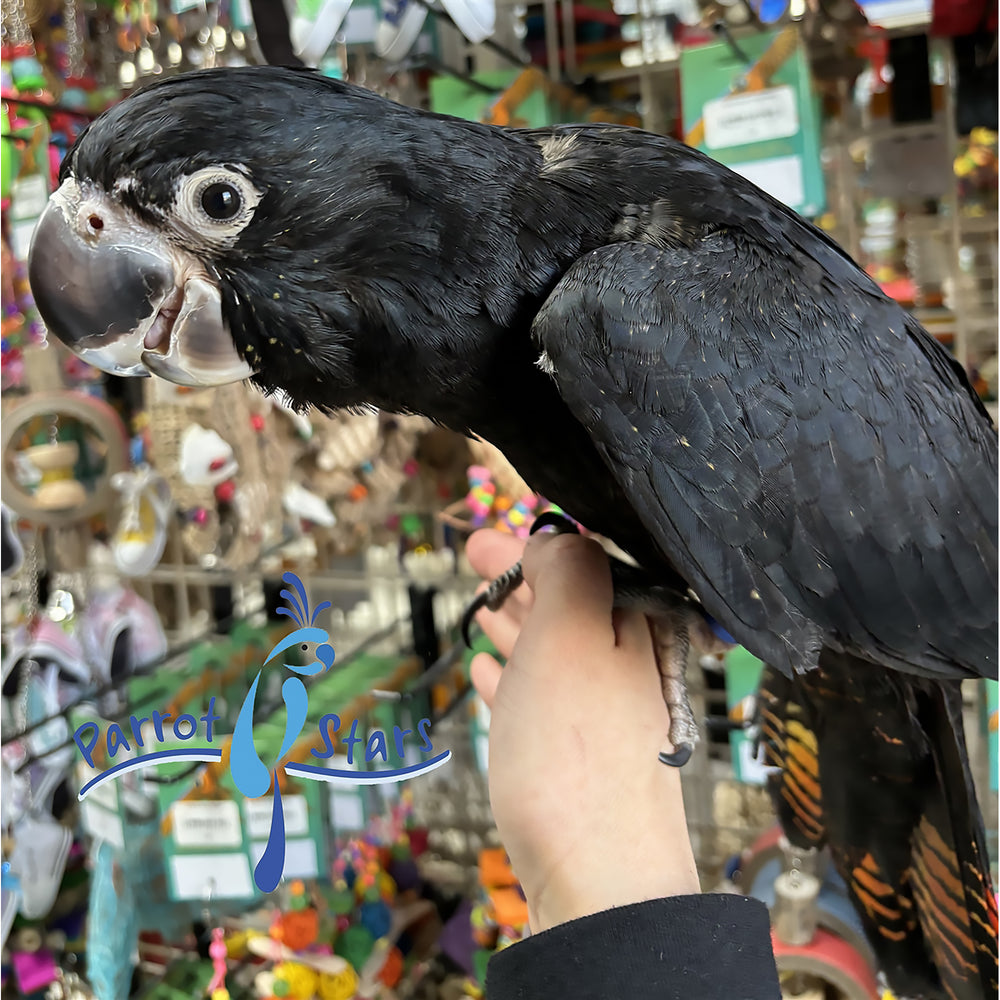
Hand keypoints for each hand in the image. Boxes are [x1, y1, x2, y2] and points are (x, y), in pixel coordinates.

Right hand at [466, 529, 699, 932]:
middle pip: (569, 606)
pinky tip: (486, 671)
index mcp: (634, 631)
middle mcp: (627, 670)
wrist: (600, 883)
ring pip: (553, 652)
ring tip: (480, 611)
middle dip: (520, 580)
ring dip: (516, 625)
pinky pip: (542, 701)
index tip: (479, 540)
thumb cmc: (577, 754)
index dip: (528, 546)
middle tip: (474, 562)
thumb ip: (570, 571)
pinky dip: (514, 679)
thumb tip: (558, 538)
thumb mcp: (573, 635)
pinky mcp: (579, 764)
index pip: (582, 565)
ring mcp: (604, 719)